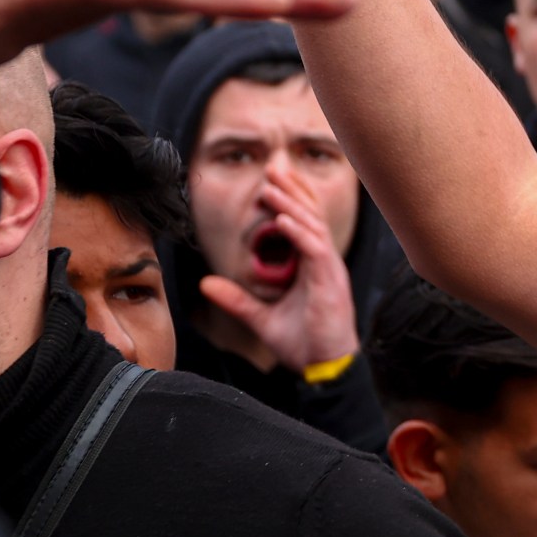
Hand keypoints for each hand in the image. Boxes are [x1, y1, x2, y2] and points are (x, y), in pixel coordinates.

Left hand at [198, 164, 360, 372]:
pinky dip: (300, 234)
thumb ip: (237, 300)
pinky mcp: (330, 283)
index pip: (305, 225)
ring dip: (292, 205)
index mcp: (313, 268)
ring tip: (271, 187)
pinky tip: (283, 220)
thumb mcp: (261, 318)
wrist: (325, 368)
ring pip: (312, 228)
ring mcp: (330, 272)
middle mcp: (324, 264)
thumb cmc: (304, 343)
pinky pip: (316, 251)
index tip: (271, 181)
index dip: (291, 200)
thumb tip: (206, 284)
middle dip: (292, 191)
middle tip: (272, 168)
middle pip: (311, 217)